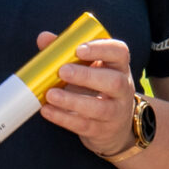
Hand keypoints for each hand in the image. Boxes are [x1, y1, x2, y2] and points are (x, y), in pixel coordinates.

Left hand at [37, 34, 137, 157]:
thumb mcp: (88, 69)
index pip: (120, 52)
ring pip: (100, 107)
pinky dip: (64, 118)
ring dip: (73, 100)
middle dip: (87, 76)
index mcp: (119, 67)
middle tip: (62, 71)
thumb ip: (66, 52)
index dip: (101, 49)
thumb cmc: (96, 89)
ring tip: (51, 94)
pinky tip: (47, 110)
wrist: (114, 127)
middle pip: (113, 81)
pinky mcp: (103, 131)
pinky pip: (85, 125)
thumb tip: (44, 38)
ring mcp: (116, 112)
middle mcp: (124, 89)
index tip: (78, 49)